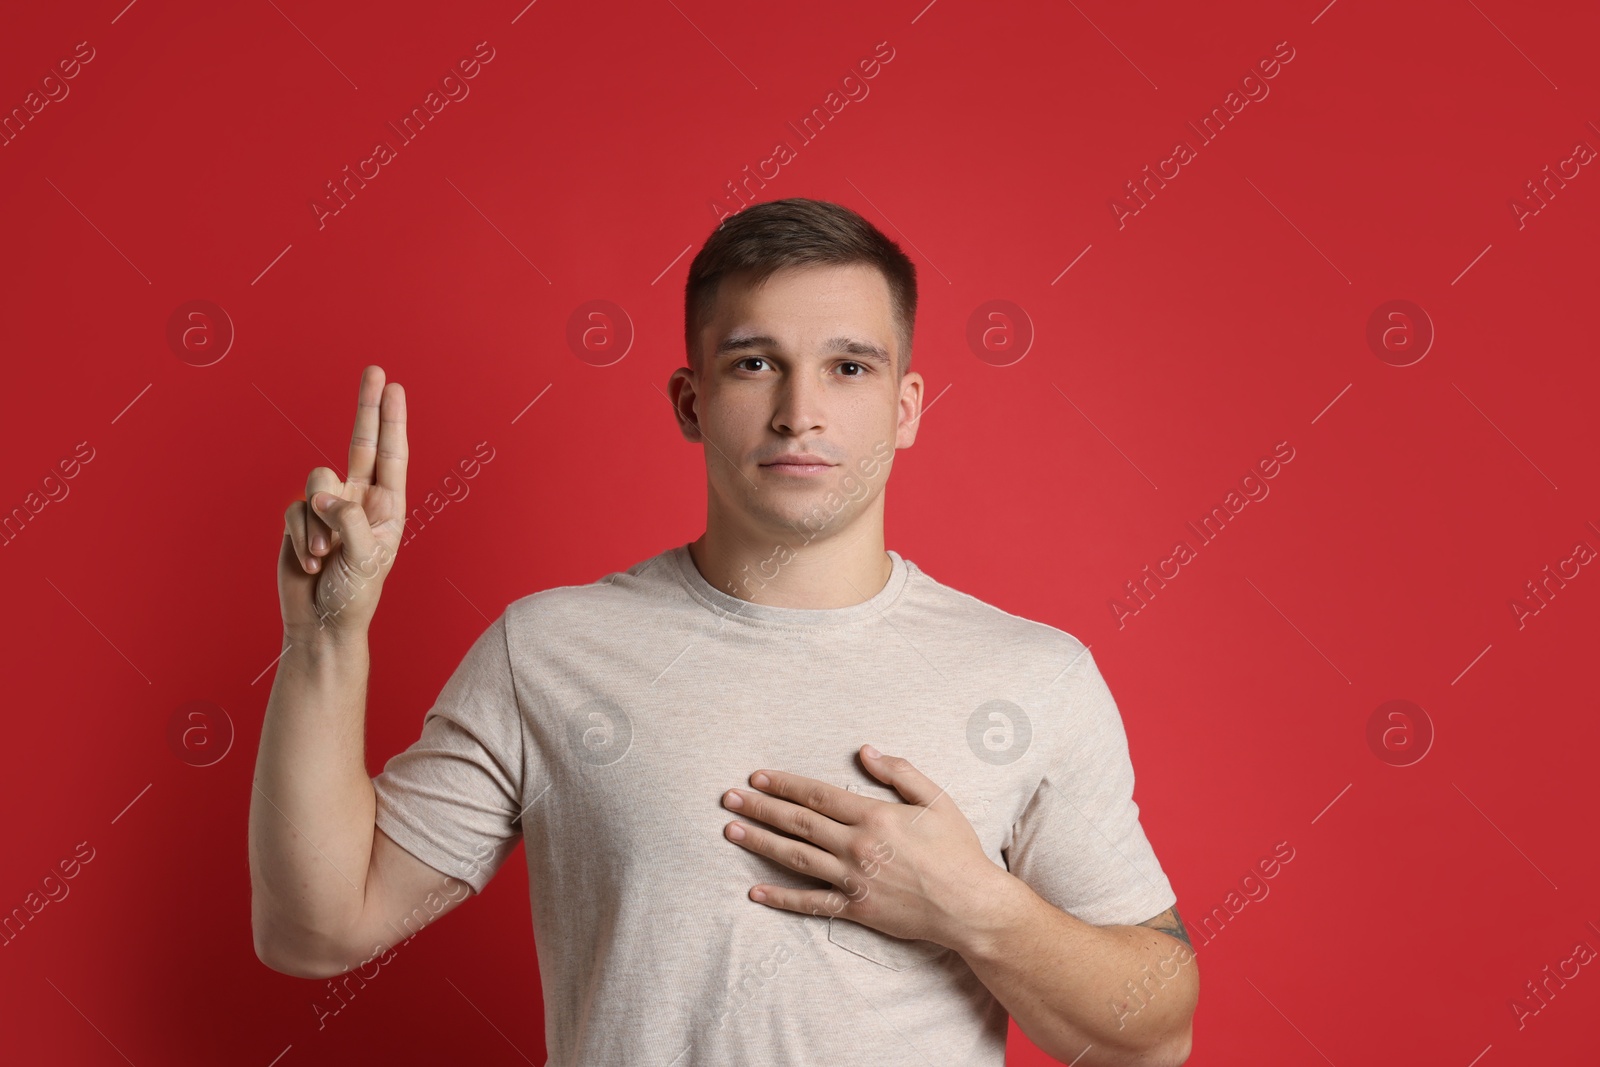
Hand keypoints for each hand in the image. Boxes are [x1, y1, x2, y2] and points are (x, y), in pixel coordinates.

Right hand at [277, 365, 407, 643]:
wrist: (320, 623)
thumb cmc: (353, 595)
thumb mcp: (364, 558)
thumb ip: (348, 520)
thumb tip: (322, 494)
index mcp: (387, 508)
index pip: (391, 455)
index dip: (391, 421)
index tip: (395, 387)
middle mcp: (359, 501)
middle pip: (360, 443)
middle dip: (366, 407)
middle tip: (375, 370)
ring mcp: (328, 508)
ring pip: (317, 482)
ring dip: (318, 522)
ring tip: (323, 555)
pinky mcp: (299, 519)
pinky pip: (294, 509)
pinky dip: (299, 535)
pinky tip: (309, 562)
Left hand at [720, 745, 1009, 949]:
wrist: (970, 904)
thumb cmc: (956, 849)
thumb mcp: (936, 799)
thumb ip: (899, 771)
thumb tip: (865, 750)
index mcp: (874, 816)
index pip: (817, 795)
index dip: (784, 784)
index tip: (757, 777)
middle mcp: (857, 846)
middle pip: (798, 822)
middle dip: (760, 808)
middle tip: (729, 798)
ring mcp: (854, 880)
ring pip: (796, 857)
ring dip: (761, 843)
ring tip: (732, 831)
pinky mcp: (856, 909)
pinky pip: (811, 903)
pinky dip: (781, 898)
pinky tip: (755, 891)